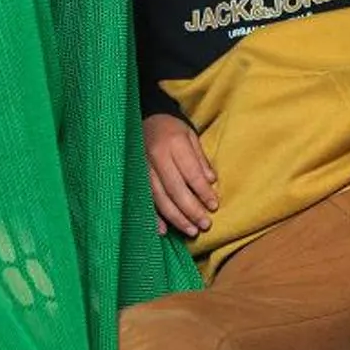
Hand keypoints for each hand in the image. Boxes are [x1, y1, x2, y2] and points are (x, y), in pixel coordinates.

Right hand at [143, 114, 218, 239]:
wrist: (144, 118)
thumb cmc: (172, 128)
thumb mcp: (190, 136)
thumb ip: (200, 159)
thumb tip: (211, 181)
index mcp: (174, 144)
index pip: (191, 173)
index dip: (203, 192)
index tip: (214, 207)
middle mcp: (156, 157)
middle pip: (175, 189)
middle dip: (191, 210)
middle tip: (205, 225)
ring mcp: (143, 168)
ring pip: (160, 198)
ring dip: (176, 217)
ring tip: (191, 231)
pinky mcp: (135, 177)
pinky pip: (145, 199)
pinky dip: (153, 216)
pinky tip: (162, 231)